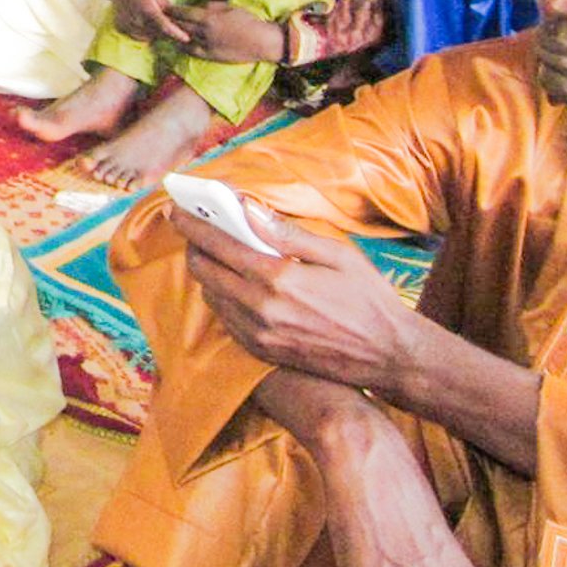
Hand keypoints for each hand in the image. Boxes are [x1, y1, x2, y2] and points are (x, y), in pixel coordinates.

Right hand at [104, 0, 187, 45]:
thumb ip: (168, 9)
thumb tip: (182, 21)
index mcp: (146, 8)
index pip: (164, 25)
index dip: (176, 33)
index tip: (186, 38)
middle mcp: (135, 18)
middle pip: (157, 33)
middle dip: (167, 32)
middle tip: (175, 28)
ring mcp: (126, 24)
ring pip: (148, 36)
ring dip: (156, 33)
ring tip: (156, 22)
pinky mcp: (121, 28)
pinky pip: (138, 36)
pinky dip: (145, 33)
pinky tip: (146, 24)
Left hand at [171, 0, 289, 64]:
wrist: (261, 41)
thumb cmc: (247, 20)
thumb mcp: (229, 7)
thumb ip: (211, 6)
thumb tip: (199, 6)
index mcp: (209, 18)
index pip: (183, 13)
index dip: (172, 10)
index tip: (164, 7)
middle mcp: (205, 32)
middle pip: (180, 26)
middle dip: (169, 21)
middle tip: (159, 18)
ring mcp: (207, 45)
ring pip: (184, 39)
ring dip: (174, 35)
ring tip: (165, 31)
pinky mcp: (211, 56)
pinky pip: (192, 51)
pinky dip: (184, 46)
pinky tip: (179, 43)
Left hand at [171, 206, 421, 394]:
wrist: (390, 356)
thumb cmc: (370, 299)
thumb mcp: (338, 255)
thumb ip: (289, 233)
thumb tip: (248, 210)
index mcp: (279, 279)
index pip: (219, 245)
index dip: (193, 224)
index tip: (176, 210)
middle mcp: (262, 309)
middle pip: (205, 271)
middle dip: (194, 246)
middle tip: (195, 229)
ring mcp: (260, 335)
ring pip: (212, 296)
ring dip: (206, 273)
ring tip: (213, 253)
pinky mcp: (264, 353)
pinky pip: (226, 320)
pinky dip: (221, 298)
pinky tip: (232, 285)